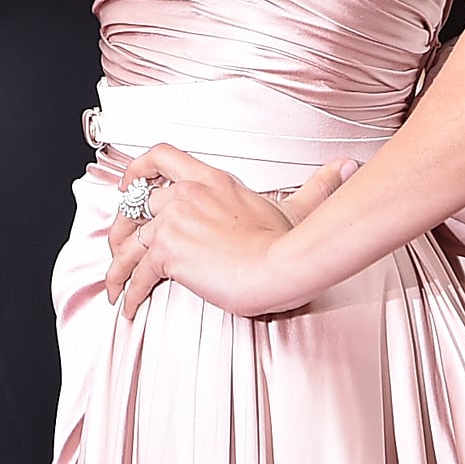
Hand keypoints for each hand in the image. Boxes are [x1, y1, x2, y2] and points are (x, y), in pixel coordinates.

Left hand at [104, 145, 351, 319]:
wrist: (282, 267)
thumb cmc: (291, 242)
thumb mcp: (299, 206)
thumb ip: (318, 185)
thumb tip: (348, 165)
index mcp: (210, 179)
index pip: (160, 156)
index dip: (136, 170)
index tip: (128, 188)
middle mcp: (186, 194)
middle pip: (134, 204)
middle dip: (119, 228)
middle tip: (117, 249)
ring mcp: (175, 221)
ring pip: (128, 241)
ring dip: (117, 267)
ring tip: (116, 289)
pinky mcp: (169, 252)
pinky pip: (137, 273)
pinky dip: (130, 292)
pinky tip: (131, 307)